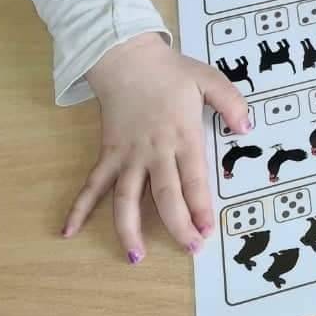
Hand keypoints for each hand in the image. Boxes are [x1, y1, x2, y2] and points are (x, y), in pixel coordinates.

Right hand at [65, 33, 251, 262]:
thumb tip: (247, 128)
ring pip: (126, 199)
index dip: (200, 208)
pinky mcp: (108, 153)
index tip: (207, 230)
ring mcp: (128, 155)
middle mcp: (155, 151)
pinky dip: (79, 207)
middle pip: (165, 196)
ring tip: (136, 257)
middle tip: (190, 250)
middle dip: (178, 226)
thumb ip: (231, 103)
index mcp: (183, 136)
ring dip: (129, 230)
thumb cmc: (171, 71)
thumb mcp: (210, 79)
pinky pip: (93, 184)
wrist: (126, 58)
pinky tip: (68, 230)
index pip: (194, 180)